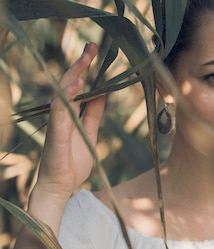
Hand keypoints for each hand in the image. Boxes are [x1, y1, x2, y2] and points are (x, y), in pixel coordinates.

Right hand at [36, 43, 104, 198]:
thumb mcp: (90, 131)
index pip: (78, 84)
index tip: (94, 50)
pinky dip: (68, 98)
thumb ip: (93, 113)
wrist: (62, 186)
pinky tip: (76, 85)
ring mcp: (57, 122)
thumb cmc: (73, 160)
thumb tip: (103, 93)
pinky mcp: (55, 134)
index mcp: (71, 112)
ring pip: (63, 93)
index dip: (85, 67)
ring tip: (85, 60)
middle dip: (81, 64)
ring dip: (74, 76)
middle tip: (91, 47)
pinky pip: (60, 112)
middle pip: (69, 83)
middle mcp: (62, 113)